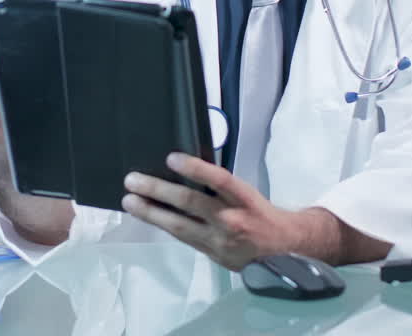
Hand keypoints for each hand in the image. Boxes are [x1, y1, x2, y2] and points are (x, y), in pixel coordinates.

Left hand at [121, 152, 306, 270]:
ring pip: (179, 224)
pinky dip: (161, 224)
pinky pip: (181, 237)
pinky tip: (145, 215)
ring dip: (150, 211)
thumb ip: (219, 186)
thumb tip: (184, 169)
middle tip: (132, 180)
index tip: (172, 158)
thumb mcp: (246, 194)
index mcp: (244, 198)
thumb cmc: (260, 212)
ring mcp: (219, 239)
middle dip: (158, 190)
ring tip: (129, 201)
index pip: (219, 180)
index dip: (195, 169)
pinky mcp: (210, 253)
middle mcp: (231, 219)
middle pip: (191, 202)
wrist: (282, 249)